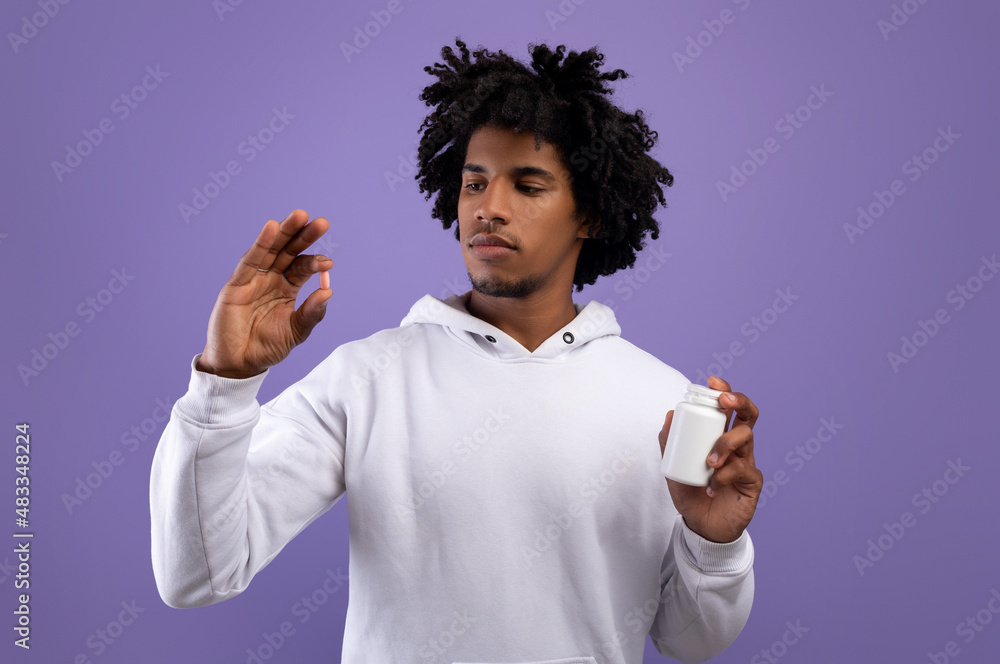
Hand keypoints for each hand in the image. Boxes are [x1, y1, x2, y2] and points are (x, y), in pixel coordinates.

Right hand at [197, 210, 333, 377]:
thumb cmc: (267, 347)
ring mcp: (253, 278)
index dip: (315, 262)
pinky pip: (250, 260)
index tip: (328, 263)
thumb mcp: (295, 332)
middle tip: (322, 223)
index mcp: (287, 288)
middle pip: (289, 251)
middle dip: (304, 236)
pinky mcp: (237, 284)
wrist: (239, 363)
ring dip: (284, 232)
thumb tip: (328, 292)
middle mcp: (271, 278)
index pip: (303, 267)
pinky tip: (271, 227)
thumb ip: (311, 314)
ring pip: (271, 250)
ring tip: (300, 216)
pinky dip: (261, 243)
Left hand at [658, 376, 762, 542]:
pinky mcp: (753, 482)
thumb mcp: (673, 466)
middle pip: (748, 414)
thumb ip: (669, 443)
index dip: (725, 390)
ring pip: (746, 437)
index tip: (713, 381)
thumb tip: (670, 414)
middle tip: (724, 401)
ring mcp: (747, 462)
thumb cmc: (690, 493)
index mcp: (721, 436)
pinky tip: (712, 487)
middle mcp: (738, 445)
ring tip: (709, 462)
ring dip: (725, 444)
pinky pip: (743, 469)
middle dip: (739, 400)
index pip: (728, 408)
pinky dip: (725, 475)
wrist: (701, 526)